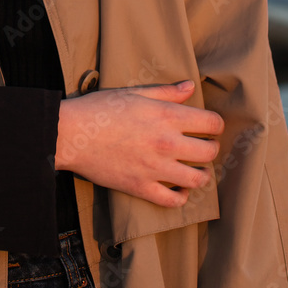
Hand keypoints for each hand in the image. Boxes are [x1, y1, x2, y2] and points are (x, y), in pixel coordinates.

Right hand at [54, 80, 223, 206]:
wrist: (71, 133)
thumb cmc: (100, 108)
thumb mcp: (134, 93)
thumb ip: (166, 92)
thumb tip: (190, 86)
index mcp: (166, 115)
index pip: (211, 123)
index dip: (215, 124)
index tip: (209, 126)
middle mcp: (166, 143)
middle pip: (209, 151)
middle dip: (210, 147)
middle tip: (202, 146)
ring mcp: (155, 168)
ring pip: (198, 179)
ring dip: (201, 174)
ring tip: (195, 169)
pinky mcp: (142, 187)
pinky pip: (174, 201)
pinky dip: (181, 196)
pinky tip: (178, 188)